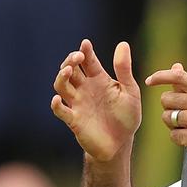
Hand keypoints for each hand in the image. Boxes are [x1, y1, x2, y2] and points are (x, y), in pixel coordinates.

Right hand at [51, 39, 141, 160]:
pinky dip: (56, 105)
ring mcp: (78, 103)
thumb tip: (123, 44)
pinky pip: (61, 111)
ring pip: (61, 86)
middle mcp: (85, 89)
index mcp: (99, 80)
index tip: (85, 44)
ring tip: (68, 71)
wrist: (121, 143)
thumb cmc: (126, 116)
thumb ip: (124, 69)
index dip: (85, 52)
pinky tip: (58, 99)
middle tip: (77, 57)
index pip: (88, 61)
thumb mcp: (130, 91)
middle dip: (71, 61)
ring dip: (62, 77)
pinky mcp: (74, 120)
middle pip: (71, 70)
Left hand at [145, 63, 186, 173]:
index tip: (149, 81)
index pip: (179, 77)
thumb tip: (176, 66)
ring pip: (167, 117)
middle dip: (169, 109)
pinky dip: (179, 139)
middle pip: (167, 99)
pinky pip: (173, 135)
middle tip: (182, 118)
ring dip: (173, 126)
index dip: (160, 76)